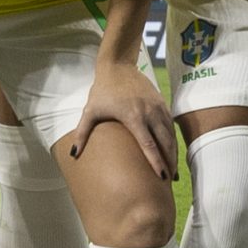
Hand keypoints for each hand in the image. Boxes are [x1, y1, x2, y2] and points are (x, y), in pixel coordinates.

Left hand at [71, 57, 176, 180]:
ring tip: (173, 171)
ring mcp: (158, 108)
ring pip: (171, 135)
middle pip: (165, 142)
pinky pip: (170, 126)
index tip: (161, 176)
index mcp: (133, 117)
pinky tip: (172, 151)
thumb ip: (82, 133)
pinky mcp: (162, 104)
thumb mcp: (90, 111)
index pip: (148, 144)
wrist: (118, 67)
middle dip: (170, 162)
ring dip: (174, 153)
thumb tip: (73, 155)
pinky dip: (173, 140)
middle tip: (170, 180)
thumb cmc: (103, 90)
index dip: (156, 161)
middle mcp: (149, 113)